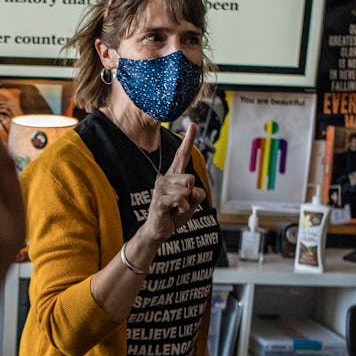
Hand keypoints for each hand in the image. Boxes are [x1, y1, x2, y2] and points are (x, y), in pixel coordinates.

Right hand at [139, 123, 206, 244]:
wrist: (158, 230)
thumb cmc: (174, 214)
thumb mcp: (191, 203)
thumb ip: (197, 193)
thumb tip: (194, 189)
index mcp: (173, 176)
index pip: (182, 155)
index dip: (188, 140)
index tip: (193, 125)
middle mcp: (165, 178)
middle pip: (190, 178)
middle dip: (191, 194)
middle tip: (181, 204)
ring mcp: (160, 189)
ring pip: (187, 190)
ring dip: (186, 204)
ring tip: (176, 209)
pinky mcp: (158, 200)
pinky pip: (180, 200)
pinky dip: (182, 209)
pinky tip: (173, 212)